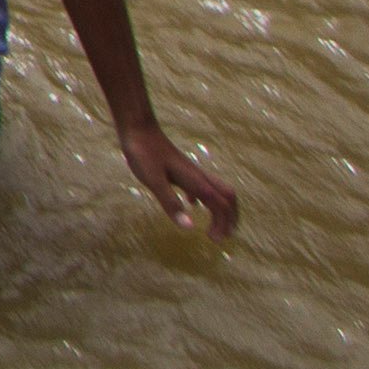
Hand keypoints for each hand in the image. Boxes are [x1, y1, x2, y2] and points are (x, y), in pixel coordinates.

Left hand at [120, 124, 239, 237]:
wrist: (137, 128)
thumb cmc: (143, 153)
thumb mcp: (154, 181)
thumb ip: (171, 203)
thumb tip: (189, 228)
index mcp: (195, 181)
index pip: (221, 206)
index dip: (222, 224)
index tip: (213, 240)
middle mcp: (198, 176)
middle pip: (228, 196)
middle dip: (231, 217)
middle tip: (222, 236)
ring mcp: (191, 171)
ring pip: (217, 190)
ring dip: (221, 209)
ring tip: (214, 225)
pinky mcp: (181, 168)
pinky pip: (201, 185)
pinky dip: (204, 199)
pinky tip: (191, 204)